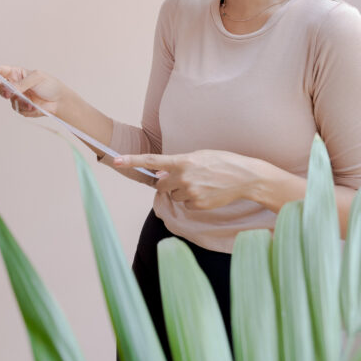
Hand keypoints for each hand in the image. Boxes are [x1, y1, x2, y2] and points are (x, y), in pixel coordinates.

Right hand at [0, 65, 66, 117]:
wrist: (58, 101)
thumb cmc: (50, 85)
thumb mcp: (37, 78)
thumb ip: (23, 83)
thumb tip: (12, 89)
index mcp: (18, 74)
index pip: (2, 71)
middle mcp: (16, 85)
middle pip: (1, 87)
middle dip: (3, 90)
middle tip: (9, 92)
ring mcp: (18, 97)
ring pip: (9, 100)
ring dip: (20, 101)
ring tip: (31, 102)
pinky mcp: (22, 107)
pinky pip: (18, 109)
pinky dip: (26, 108)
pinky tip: (34, 106)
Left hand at [113, 149, 259, 209]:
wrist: (244, 177)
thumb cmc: (222, 162)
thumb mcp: (199, 156)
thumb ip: (178, 164)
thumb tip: (161, 176)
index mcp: (182, 160)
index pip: (152, 161)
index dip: (132, 161)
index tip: (116, 160)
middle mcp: (183, 177)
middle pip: (160, 185)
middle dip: (167, 183)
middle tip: (184, 178)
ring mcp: (190, 192)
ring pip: (173, 196)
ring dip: (181, 191)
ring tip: (201, 184)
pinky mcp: (197, 204)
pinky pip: (185, 204)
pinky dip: (192, 200)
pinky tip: (206, 192)